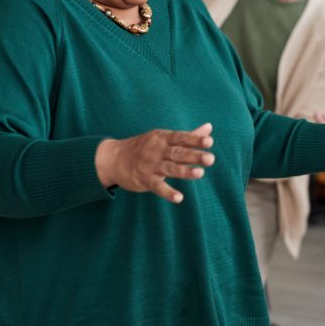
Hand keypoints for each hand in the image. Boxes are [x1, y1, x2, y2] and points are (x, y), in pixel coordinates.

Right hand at [95, 123, 214, 203]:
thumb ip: (188, 135)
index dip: (195, 140)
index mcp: (163, 137)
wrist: (113, 159)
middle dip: (194, 156)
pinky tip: (179, 198)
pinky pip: (157, 186)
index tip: (209, 142)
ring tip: (200, 173)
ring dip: (184, 171)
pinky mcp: (144, 180)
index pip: (181, 137)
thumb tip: (209, 127)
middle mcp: (157, 150)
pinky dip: (167, 192)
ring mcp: (150, 165)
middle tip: (210, 159)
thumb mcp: (164, 138)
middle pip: (177, 152)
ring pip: (169, 168)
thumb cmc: (145, 147)